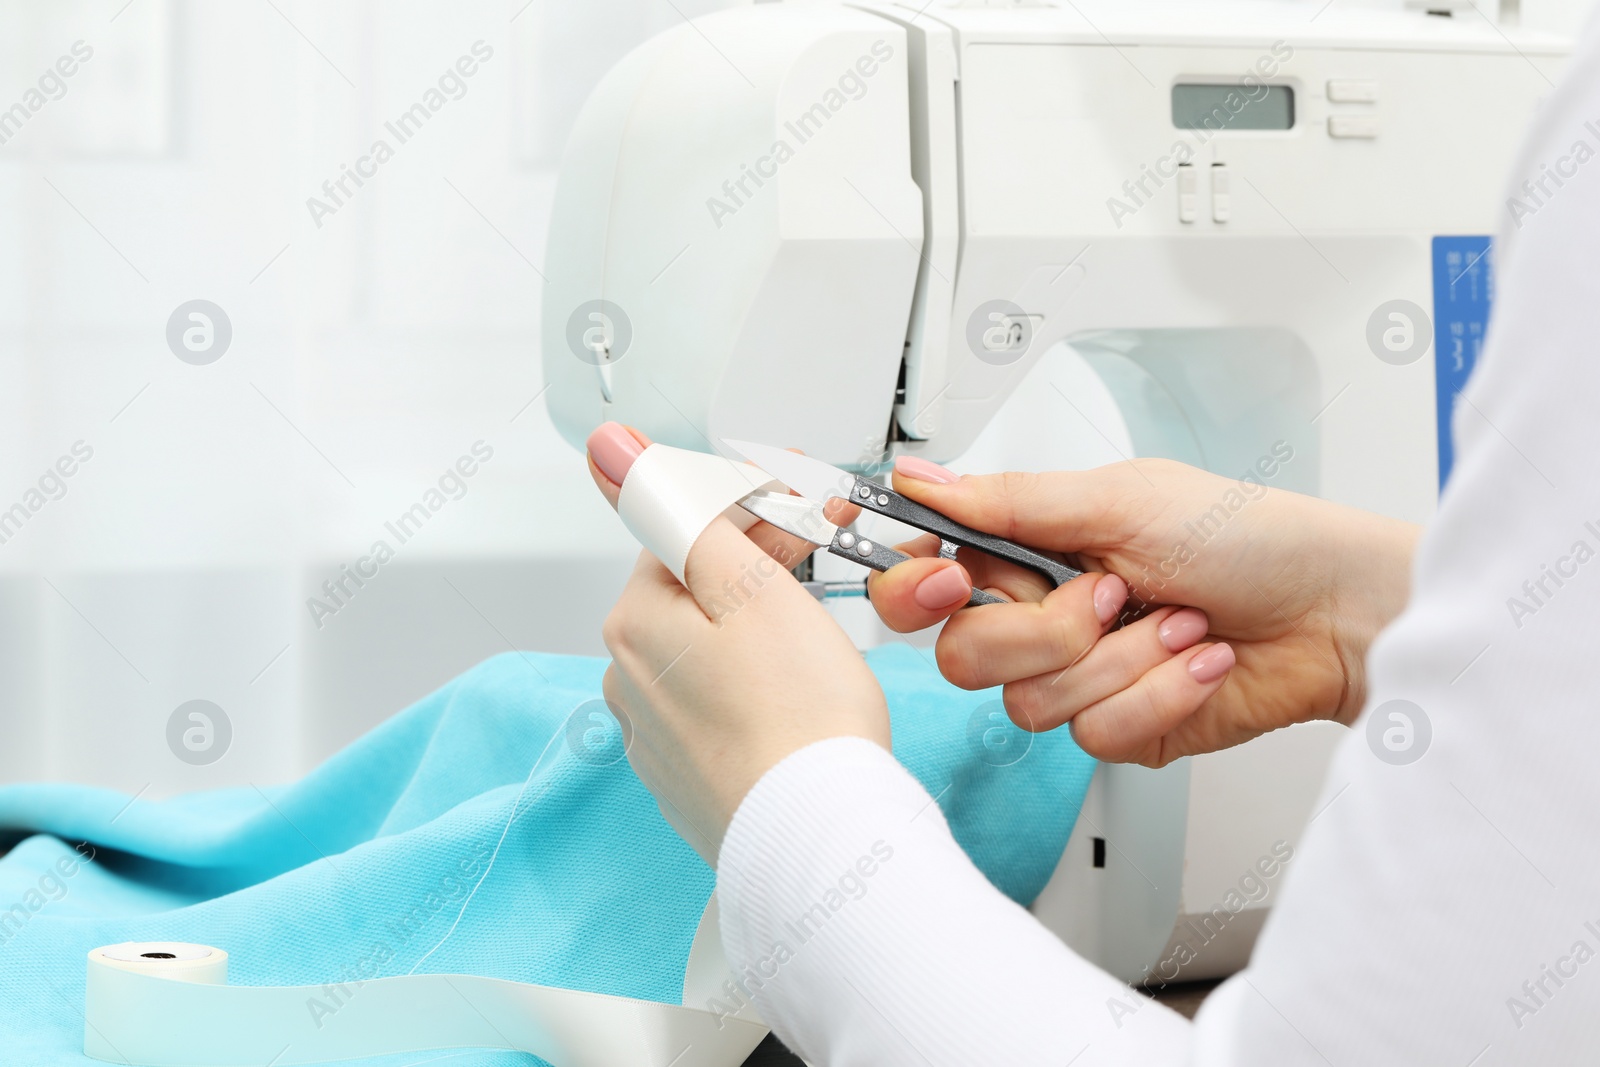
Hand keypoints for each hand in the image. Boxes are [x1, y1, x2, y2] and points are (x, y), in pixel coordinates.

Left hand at [586, 424, 888, 863]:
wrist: (820, 837)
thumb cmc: (799, 717)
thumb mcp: (749, 582)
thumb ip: (679, 509)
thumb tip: (607, 448)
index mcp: (633, 622)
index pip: (686, 534)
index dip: (757, 520)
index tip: (809, 517)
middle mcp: (627, 680)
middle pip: (697, 594)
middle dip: (760, 574)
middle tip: (827, 572)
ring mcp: (657, 737)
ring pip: (710, 654)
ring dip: (760, 637)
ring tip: (817, 652)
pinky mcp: (690, 780)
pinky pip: (722, 711)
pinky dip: (758, 697)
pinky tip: (798, 706)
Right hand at [866, 456, 1418, 765]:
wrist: (1334, 614)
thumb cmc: (1248, 537)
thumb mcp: (1122, 500)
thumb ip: (1010, 501)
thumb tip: (919, 478)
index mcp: (1032, 548)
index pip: (926, 576)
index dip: (912, 586)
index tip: (941, 579)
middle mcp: (1044, 614)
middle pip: (963, 655)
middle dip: (1042, 630)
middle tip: (1108, 594)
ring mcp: (1080, 678)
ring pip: (1029, 701)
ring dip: (1120, 658)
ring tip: (1178, 621)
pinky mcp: (1120, 729)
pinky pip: (1093, 735)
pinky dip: (1156, 693)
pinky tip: (1198, 661)